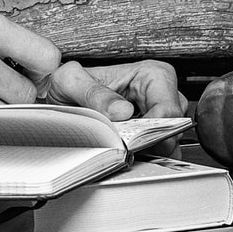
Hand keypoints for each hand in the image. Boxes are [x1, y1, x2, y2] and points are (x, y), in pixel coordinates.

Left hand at [36, 59, 186, 148]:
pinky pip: (160, 151)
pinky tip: (126, 153)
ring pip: (169, 143)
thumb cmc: (69, 85)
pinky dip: (145, 156)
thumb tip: (122, 111)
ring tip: (122, 149)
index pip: (168, 110)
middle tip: (124, 147)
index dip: (153, 130)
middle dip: (150, 142)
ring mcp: (158, 114)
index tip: (132, 141)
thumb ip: (94, 93)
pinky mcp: (152, 132)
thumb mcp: (71, 82)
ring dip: (147, 151)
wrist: (59, 98)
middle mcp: (159, 94)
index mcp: (151, 75)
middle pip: (173, 128)